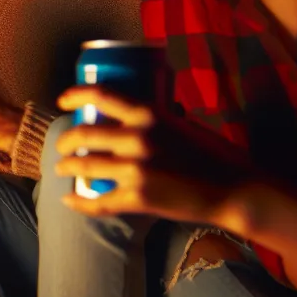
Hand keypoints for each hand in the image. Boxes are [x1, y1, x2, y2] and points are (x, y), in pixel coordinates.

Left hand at [54, 86, 253, 222]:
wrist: (236, 189)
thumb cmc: (212, 154)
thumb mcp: (182, 123)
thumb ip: (156, 119)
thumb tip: (133, 114)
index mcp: (148, 113)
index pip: (100, 94)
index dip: (74, 95)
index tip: (62, 101)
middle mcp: (137, 138)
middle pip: (83, 134)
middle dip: (64, 141)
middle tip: (61, 146)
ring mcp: (135, 169)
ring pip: (84, 167)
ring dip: (66, 168)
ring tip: (62, 169)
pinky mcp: (138, 198)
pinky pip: (98, 201)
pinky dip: (78, 202)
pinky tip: (69, 200)